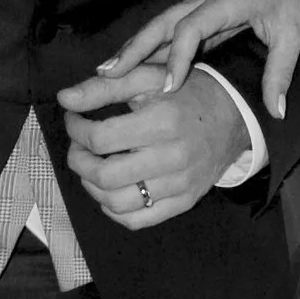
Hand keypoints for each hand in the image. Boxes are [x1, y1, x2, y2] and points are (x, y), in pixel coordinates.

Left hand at [61, 65, 247, 225]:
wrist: (235, 115)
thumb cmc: (187, 92)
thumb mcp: (147, 78)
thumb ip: (104, 87)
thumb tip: (64, 99)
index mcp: (161, 122)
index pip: (99, 138)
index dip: (76, 129)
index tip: (74, 119)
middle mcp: (171, 158)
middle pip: (104, 176)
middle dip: (78, 161)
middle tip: (78, 147)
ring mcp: (179, 185)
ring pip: (117, 203)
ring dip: (92, 187)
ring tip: (92, 168)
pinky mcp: (184, 201)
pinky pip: (139, 219)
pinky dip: (114, 210)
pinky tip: (111, 190)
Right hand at [72, 0, 299, 121]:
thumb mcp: (292, 35)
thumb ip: (281, 72)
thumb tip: (277, 112)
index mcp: (226, 3)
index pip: (192, 29)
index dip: (178, 57)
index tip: (169, 86)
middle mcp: (202, 1)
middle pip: (161, 24)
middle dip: (134, 49)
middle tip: (109, 75)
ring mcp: (194, 4)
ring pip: (156, 26)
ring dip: (131, 48)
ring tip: (105, 73)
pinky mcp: (192, 11)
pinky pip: (163, 30)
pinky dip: (142, 47)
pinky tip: (126, 65)